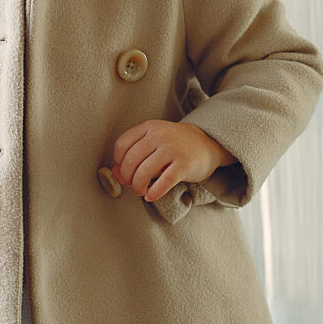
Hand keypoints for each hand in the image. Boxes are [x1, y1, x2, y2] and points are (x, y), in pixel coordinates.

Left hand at [110, 120, 230, 203]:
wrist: (207, 144)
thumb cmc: (175, 146)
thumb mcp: (153, 143)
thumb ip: (134, 155)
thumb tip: (115, 173)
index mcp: (149, 127)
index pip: (122, 145)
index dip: (119, 162)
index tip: (124, 170)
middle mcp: (160, 135)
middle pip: (131, 160)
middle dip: (127, 178)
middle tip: (132, 185)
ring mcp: (173, 149)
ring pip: (144, 172)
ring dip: (138, 186)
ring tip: (141, 191)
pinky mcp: (184, 164)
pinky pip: (164, 181)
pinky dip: (154, 192)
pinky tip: (151, 196)